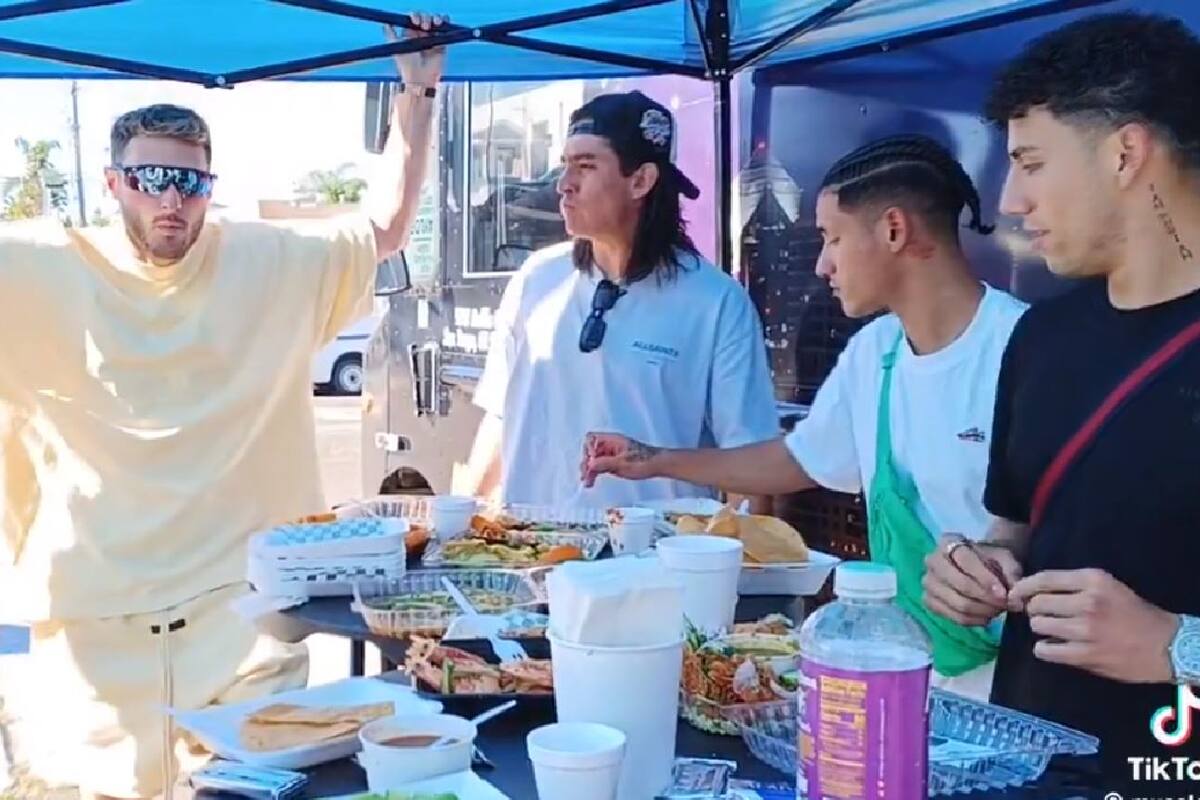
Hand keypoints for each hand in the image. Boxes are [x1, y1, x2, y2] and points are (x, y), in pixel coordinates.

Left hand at [385, 11, 447, 86]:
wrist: (420, 79)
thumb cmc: (407, 67)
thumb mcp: (396, 49)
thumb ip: (391, 36)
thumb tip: (386, 24)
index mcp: (410, 34)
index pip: (413, 19)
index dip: (415, 17)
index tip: (415, 21)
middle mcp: (421, 36)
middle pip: (425, 18)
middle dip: (425, 18)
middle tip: (424, 27)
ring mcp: (431, 39)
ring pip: (435, 22)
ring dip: (435, 19)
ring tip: (434, 25)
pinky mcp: (441, 45)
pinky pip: (445, 30)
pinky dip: (445, 23)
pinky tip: (442, 24)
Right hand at [580, 433, 662, 486]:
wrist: (657, 465)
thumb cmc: (645, 461)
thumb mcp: (622, 463)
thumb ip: (604, 463)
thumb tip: (589, 464)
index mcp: (612, 440)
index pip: (591, 439)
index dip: (588, 450)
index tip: (592, 462)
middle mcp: (610, 445)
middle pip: (590, 451)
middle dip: (586, 463)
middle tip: (586, 476)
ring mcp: (611, 454)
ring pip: (593, 460)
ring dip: (589, 470)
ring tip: (588, 482)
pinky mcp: (613, 462)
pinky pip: (599, 466)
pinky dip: (594, 473)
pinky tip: (592, 481)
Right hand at [923, 535, 1022, 626]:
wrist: (977, 567)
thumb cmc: (991, 560)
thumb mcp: (1006, 560)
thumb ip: (1012, 575)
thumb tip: (1015, 600)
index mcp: (949, 542)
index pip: (966, 560)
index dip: (986, 579)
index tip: (1004, 594)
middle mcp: (932, 560)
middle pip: (960, 584)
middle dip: (986, 598)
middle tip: (1004, 605)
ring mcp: (928, 582)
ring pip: (958, 604)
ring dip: (983, 611)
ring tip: (998, 610)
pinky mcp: (929, 601)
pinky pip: (953, 617)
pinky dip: (974, 621)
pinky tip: (986, 617)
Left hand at [1009, 568, 1178, 682]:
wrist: (1164, 645)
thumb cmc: (1133, 613)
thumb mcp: (1107, 586)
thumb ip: (1074, 586)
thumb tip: (1032, 590)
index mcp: (1093, 580)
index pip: (1044, 579)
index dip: (1023, 587)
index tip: (1015, 594)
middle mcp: (1088, 602)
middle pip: (1036, 603)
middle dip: (1034, 610)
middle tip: (1044, 616)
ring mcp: (1086, 630)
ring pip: (1038, 625)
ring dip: (1041, 629)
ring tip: (1054, 631)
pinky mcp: (1085, 654)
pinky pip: (1045, 650)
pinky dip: (1044, 649)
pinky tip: (1055, 647)